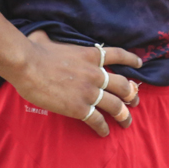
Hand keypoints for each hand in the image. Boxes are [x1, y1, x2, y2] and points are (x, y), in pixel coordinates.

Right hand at [11, 30, 142, 136]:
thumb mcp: (50, 39)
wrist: (29, 65)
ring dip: (124, 115)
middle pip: (123, 85)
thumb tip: (39, 35)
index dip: (131, 59)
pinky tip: (105, 133)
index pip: (118, 55)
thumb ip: (51, 39)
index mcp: (91, 55)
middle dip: (132, 95)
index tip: (140, 64)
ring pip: (116, 105)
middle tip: (135, 101)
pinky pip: (98, 120)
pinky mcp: (80, 108)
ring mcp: (90, 91)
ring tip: (127, 122)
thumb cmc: (36, 51)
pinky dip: (103, 128)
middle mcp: (96, 73)